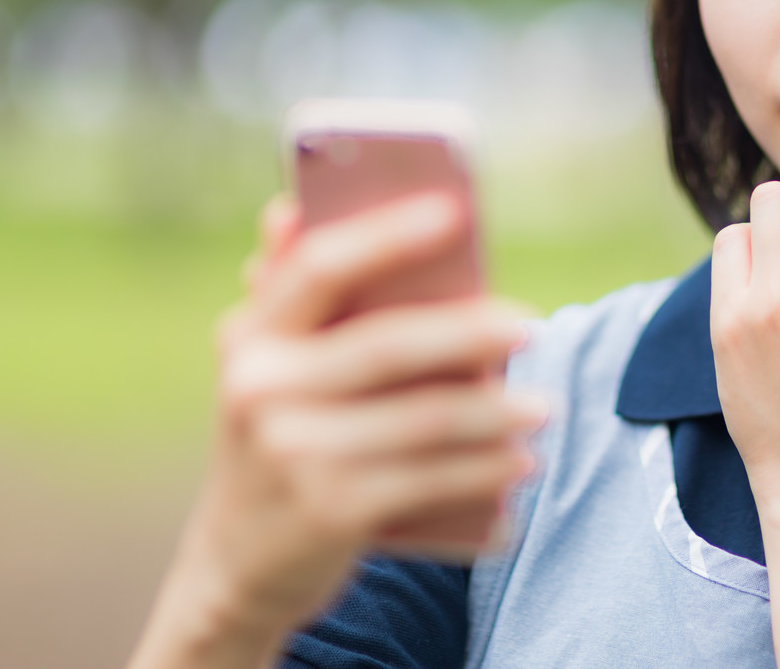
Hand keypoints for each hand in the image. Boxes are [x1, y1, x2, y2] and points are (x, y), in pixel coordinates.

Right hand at [130, 192, 542, 668]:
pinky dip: (484, 471)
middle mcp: (261, 390)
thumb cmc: (278, 437)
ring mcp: (294, 456)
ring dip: (495, 413)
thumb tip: (289, 212)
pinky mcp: (331, 513)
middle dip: (468, 332)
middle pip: (387, 345)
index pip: (319, 268)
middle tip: (531, 324)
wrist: (234, 567)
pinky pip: (430, 480)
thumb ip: (288, 295)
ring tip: (544, 406)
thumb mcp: (267, 369)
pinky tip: (521, 463)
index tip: (453, 211)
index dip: (385, 235)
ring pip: (422, 419)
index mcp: (249, 337)